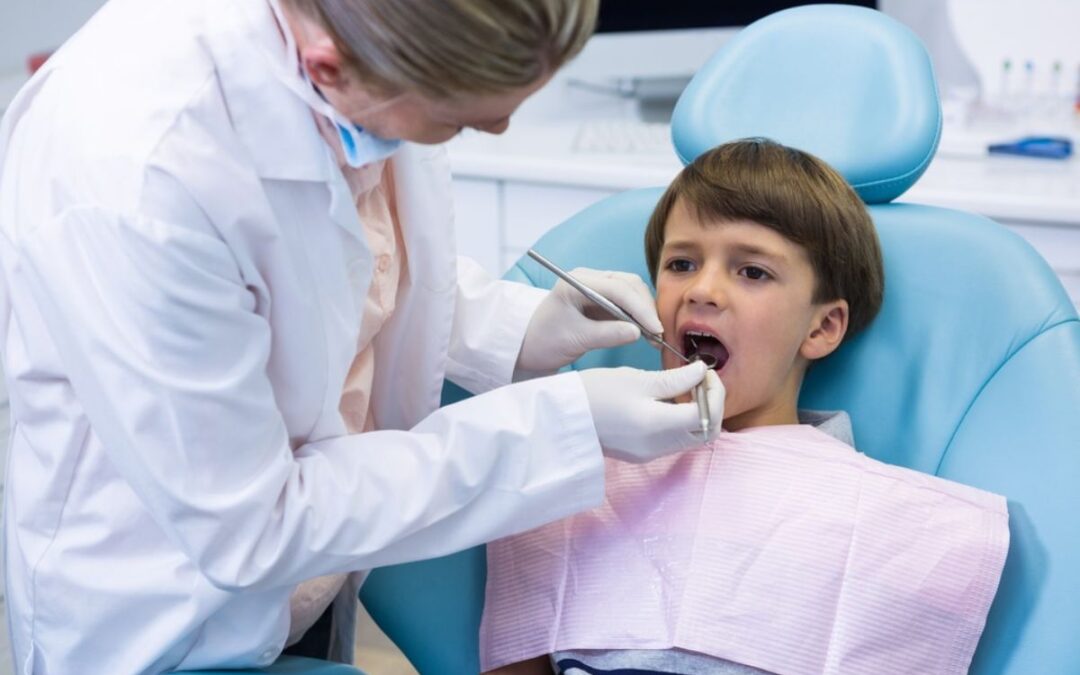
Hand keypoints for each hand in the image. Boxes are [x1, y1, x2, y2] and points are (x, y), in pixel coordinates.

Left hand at [516, 268, 661, 374]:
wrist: (528, 346)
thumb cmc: (544, 340)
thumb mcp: (574, 339)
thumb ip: (607, 334)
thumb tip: (638, 333)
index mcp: (578, 281)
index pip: (618, 288)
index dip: (640, 308)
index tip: (654, 329)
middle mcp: (590, 278)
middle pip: (629, 285)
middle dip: (646, 308)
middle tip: (657, 334)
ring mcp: (597, 287)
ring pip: (632, 292)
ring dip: (645, 312)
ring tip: (654, 337)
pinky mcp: (603, 300)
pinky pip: (628, 303)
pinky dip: (639, 316)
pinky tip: (646, 333)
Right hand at [579, 361, 724, 462]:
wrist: (562, 418)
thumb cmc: (594, 392)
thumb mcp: (635, 379)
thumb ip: (674, 379)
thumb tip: (702, 372)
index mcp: (657, 425)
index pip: (707, 415)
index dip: (715, 392)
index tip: (705, 371)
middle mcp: (658, 446)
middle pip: (707, 432)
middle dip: (712, 404)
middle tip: (701, 378)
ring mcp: (651, 453)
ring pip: (693, 437)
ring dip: (698, 412)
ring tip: (684, 386)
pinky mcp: (643, 453)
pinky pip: (676, 440)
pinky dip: (682, 421)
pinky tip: (669, 400)